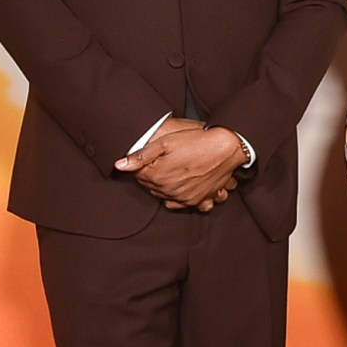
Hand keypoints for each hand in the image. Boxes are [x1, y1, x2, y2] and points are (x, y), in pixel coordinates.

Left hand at [119, 125, 247, 209]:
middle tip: (162, 162)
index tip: (149, 157)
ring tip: (172, 173)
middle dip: (153, 176)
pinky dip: (181, 199)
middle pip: (151, 188)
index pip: (139, 175)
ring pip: (166, 197)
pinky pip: (183, 205)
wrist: (226, 148)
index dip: (142, 165)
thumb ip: (141, 155)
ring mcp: (185, 198)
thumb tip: (119, 165)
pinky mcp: (199, 200)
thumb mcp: (166, 142)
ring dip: (165, 188)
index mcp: (158, 177)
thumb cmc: (197, 142)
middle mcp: (170, 192)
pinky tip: (182, 188)